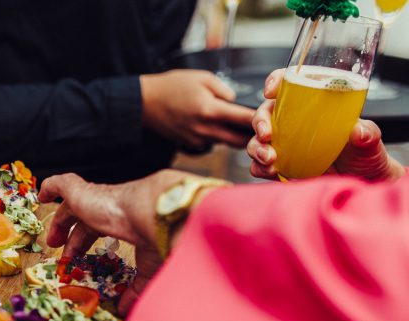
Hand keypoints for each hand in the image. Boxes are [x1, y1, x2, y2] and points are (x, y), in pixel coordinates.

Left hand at [39, 169, 188, 315]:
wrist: (156, 214)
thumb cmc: (157, 238)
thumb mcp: (147, 269)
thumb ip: (134, 288)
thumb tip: (126, 309)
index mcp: (122, 220)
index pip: (99, 230)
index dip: (85, 246)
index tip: (78, 264)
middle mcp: (107, 207)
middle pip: (83, 222)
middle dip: (72, 240)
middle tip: (64, 258)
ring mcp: (94, 198)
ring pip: (70, 206)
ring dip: (60, 223)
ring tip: (52, 241)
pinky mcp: (81, 192)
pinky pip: (62, 184)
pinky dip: (51, 186)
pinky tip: (42, 194)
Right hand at [140, 70, 254, 150]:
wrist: (145, 103)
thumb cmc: (172, 87)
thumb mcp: (203, 78)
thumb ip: (225, 91)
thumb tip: (236, 103)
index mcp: (211, 110)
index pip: (245, 120)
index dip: (262, 121)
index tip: (272, 120)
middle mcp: (205, 130)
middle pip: (240, 141)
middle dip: (253, 137)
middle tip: (264, 130)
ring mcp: (197, 140)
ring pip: (226, 143)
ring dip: (235, 137)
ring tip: (240, 126)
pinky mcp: (190, 145)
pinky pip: (212, 144)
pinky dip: (218, 137)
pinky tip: (213, 126)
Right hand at [248, 69, 404, 181]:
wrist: (361, 182)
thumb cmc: (365, 156)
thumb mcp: (370, 141)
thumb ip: (367, 134)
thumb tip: (358, 131)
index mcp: (315, 104)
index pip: (291, 84)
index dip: (276, 81)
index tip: (271, 91)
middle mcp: (295, 122)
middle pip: (266, 112)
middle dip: (260, 122)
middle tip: (267, 136)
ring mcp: (285, 144)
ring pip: (257, 139)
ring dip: (257, 148)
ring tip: (270, 160)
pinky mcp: (281, 165)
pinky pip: (259, 164)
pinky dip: (259, 167)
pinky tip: (271, 171)